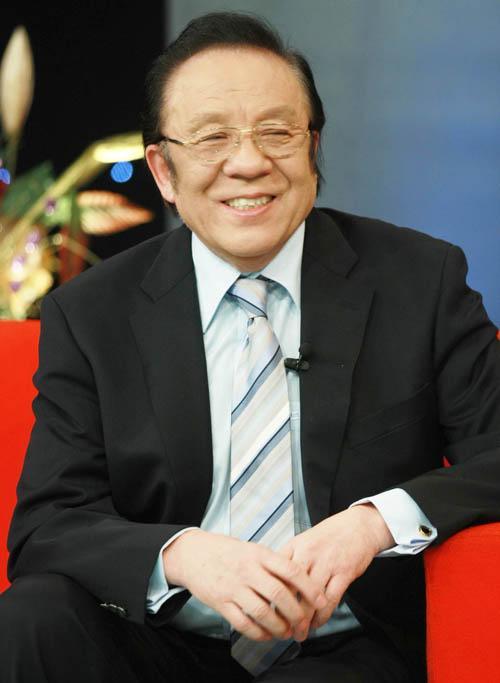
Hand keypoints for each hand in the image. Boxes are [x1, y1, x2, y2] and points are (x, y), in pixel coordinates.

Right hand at [162, 529, 327, 641]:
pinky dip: (258, 633)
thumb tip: (299, 580)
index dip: (309, 587)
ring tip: (287, 632)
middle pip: (279, 594)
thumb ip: (272, 563)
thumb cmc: (227, 552)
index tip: (321, 599)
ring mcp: (233, 587)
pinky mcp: (220, 602)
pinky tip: (267, 635)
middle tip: (305, 624)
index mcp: (259, 554)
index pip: (290, 570)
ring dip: (279, 627)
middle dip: (296, 613)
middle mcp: (248, 570)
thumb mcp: (251, 549)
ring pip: (262, 612)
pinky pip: (243, 623)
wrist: (193, 554)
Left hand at [279, 504, 394, 633]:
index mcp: (294, 545)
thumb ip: (289, 559)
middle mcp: (308, 553)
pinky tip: (317, 623)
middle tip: (282, 629)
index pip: (275, 573)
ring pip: (310, 598)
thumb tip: (272, 584)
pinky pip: (330, 600)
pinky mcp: (344, 572)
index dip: (269, 595)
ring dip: (304, 620)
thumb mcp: (304, 540)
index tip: (267, 612)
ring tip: (300, 633)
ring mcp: (326, 563)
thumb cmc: (329, 536)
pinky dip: (322, 616)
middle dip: (285, 613)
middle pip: (291, 588)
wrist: (358, 526)